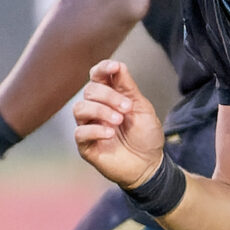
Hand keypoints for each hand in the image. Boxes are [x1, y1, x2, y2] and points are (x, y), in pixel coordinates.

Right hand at [74, 59, 165, 188]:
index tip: (115, 67)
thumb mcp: (142, 107)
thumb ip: (128, 87)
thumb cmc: (146, 135)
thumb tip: (119, 65)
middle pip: (89, 90)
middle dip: (109, 96)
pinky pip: (80, 132)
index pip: (97, 76)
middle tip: (127, 108)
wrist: (149, 164)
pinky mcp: (86, 145)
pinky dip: (96, 130)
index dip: (103, 68)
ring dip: (100, 111)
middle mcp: (97, 109)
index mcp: (111, 96)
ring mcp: (90, 126)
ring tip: (119, 121)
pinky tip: (110, 134)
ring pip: (79, 109)